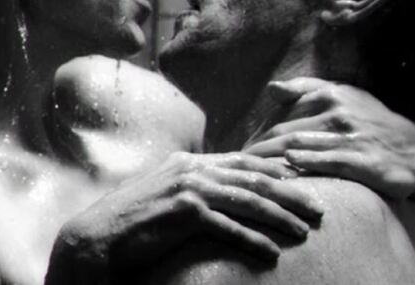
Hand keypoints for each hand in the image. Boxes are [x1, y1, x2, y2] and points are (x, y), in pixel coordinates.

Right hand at [45, 152, 322, 283]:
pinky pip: (228, 227)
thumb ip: (195, 188)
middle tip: (319, 208)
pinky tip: (272, 252)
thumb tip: (225, 193)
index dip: (278, 171)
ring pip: (248, 200)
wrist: (95, 240)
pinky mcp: (183, 213)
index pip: (244, 162)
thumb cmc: (132, 223)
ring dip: (280, 217)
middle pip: (254, 178)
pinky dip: (253, 240)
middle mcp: (192, 168)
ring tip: (304, 230)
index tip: (305, 183)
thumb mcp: (167, 195)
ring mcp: (188, 188)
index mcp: (191, 161)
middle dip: (291, 194)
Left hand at [243, 77, 414, 199]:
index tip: (239, 154)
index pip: (279, 117)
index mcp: (329, 94)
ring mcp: (349, 136)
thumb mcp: (345, 96)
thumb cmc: (373, 123)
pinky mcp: (362, 160)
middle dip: (255, 153)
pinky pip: (325, 164)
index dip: (256, 137)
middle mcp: (336, 112)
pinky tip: (284, 173)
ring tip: (248, 177)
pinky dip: (301, 168)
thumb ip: (307, 89)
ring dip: (269, 163)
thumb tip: (272, 89)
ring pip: (297, 148)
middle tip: (235, 170)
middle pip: (282, 134)